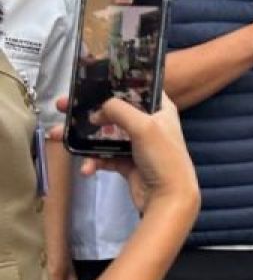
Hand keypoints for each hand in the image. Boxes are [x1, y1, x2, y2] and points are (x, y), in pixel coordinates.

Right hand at [50, 95, 198, 217]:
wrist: (168, 198)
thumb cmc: (162, 157)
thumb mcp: (143, 126)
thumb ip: (119, 110)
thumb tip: (97, 111)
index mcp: (160, 109)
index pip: (138, 88)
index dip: (115, 84)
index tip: (90, 81)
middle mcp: (150, 124)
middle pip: (114, 111)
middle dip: (87, 110)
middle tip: (61, 106)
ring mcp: (138, 145)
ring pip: (105, 135)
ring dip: (82, 137)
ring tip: (56, 137)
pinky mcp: (128, 163)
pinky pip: (105, 157)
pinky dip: (94, 161)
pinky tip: (87, 169)